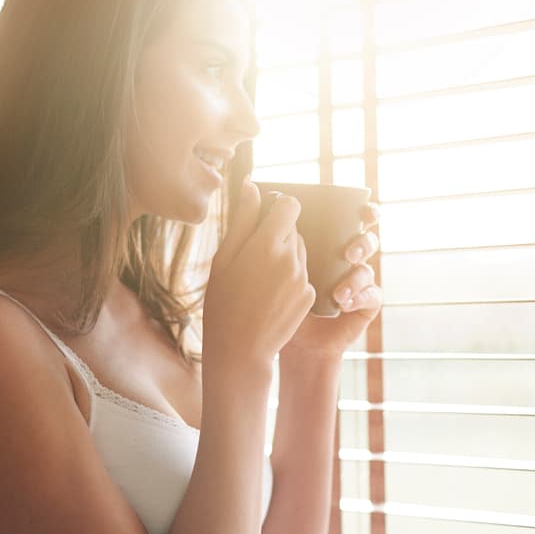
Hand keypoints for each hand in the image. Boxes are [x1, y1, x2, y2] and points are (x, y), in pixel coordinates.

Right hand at [205, 178, 315, 377]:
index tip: (265, 219)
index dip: (278, 208)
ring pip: (300, 252)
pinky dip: (291, 279)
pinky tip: (272, 297)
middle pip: (294, 229)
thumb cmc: (223, 301)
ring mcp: (304, 278)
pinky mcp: (311, 295)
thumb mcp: (224, 258)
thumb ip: (242, 219)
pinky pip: (303, 275)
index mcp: (267, 244)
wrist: (240, 348)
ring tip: (261, 281)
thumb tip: (251, 185)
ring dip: (285, 257)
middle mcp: (291, 258)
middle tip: (254, 258)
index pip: (290, 205)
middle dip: (278, 236)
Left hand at [281, 202, 382, 362]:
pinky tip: (343, 304)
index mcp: (329, 241)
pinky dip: (359, 297)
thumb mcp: (269, 261)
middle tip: (349, 254)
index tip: (362, 211)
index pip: (352, 219)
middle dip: (364, 242)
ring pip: (368, 269)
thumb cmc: (275, 296)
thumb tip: (253, 185)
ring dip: (356, 277)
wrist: (289, 338)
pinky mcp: (366, 303)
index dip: (364, 211)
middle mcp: (348, 258)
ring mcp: (359, 281)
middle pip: (368, 240)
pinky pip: (373, 296)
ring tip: (339, 292)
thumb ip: (266, 227)